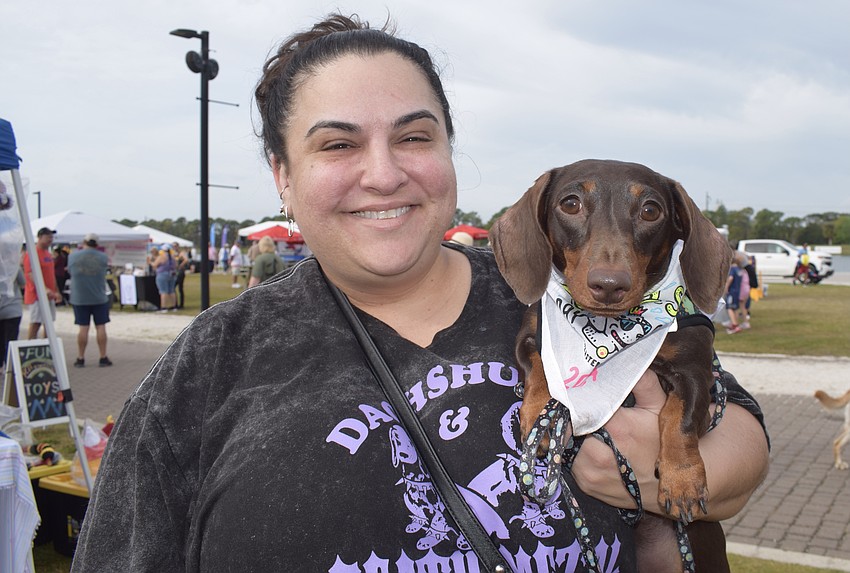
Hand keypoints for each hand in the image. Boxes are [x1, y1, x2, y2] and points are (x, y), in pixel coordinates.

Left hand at [572, 369, 664, 509]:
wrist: (667, 488)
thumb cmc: (662, 442)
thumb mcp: (660, 408)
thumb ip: (644, 381)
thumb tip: (629, 357)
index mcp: (617, 429)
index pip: (582, 404)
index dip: (578, 395)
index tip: (575, 387)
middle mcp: (598, 453)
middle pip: (570, 423)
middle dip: (573, 414)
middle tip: (577, 405)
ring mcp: (589, 471)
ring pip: (566, 442)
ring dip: (572, 433)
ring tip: (584, 426)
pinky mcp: (584, 484)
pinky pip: (568, 460)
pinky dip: (574, 451)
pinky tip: (587, 445)